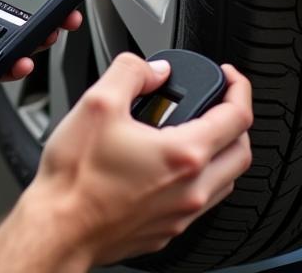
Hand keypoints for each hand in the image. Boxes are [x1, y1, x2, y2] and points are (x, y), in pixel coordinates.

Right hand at [19, 55, 252, 268]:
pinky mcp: (167, 230)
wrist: (59, 228)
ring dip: (222, 151)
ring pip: (226, 180)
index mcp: (183, 154)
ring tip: (196, 130)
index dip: (239, 88)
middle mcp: (191, 189)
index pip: (237, 117)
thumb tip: (154, 70)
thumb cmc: (76, 177)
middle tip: (218, 102)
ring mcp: (181, 214)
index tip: (228, 75)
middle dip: (237, 120)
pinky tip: (170, 165)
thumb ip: (131, 73)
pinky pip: (201, 201)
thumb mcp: (98, 102)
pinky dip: (201, 177)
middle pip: (242, 152)